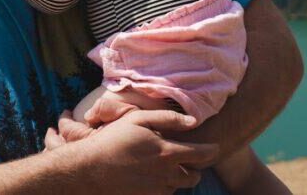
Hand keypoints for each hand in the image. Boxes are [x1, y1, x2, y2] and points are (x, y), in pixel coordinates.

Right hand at [54, 108, 216, 193]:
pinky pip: (163, 193)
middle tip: (191, 159)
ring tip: (168, 166)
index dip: (212, 151)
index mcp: (167, 152)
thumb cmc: (112, 140)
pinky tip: (152, 175)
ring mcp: (156, 189)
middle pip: (193, 177)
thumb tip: (193, 121)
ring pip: (178, 186)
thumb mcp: (137, 120)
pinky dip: (164, 185)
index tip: (216, 148)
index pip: (201, 154)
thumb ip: (167, 119)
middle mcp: (166, 174)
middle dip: (196, 168)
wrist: (90, 169)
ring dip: (179, 177)